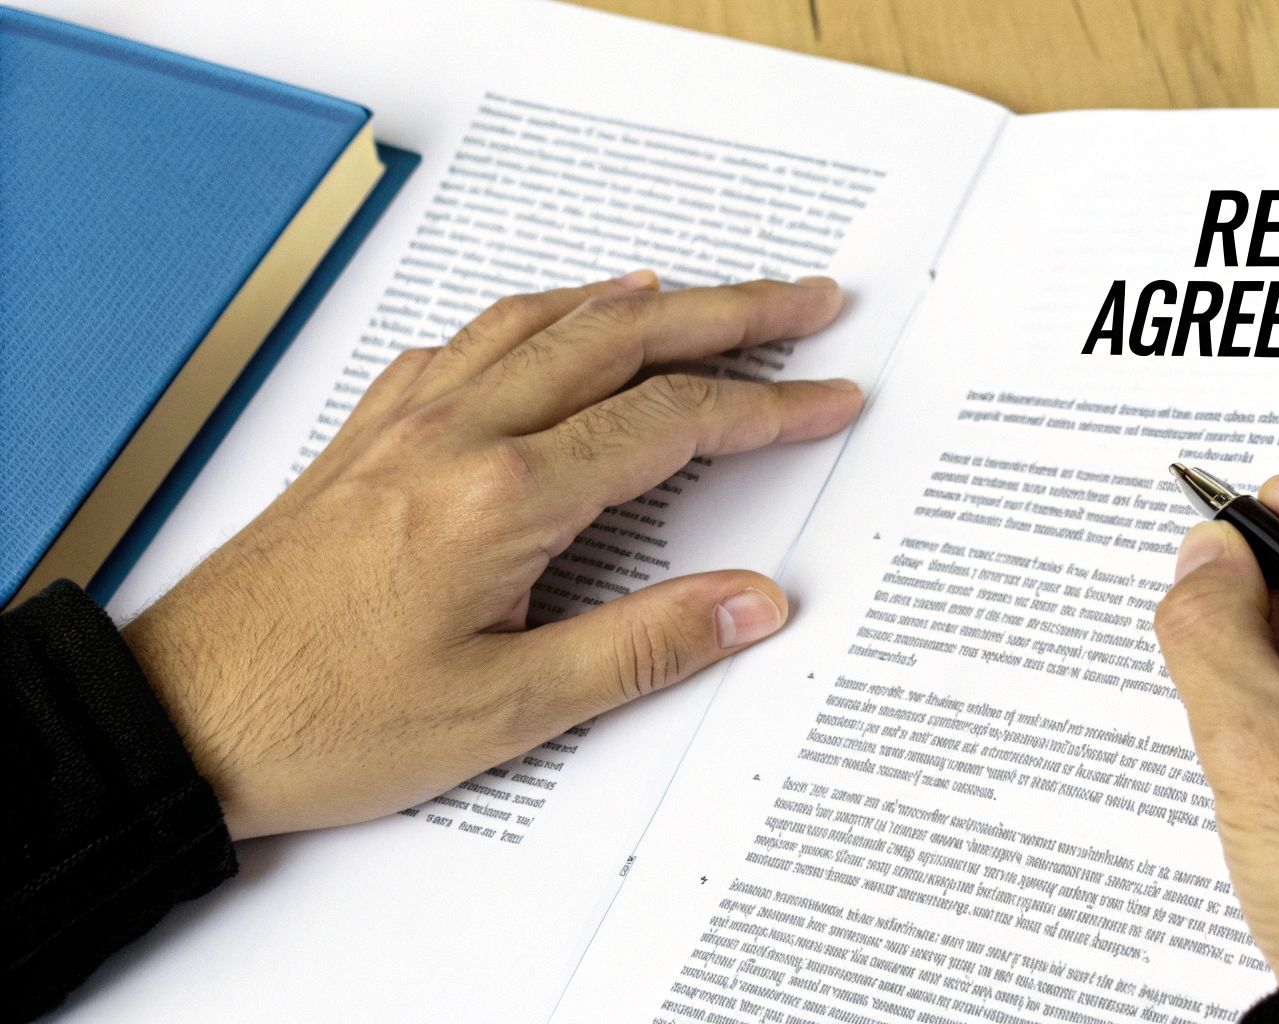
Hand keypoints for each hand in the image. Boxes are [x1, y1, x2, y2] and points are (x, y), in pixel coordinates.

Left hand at [122, 273, 862, 839]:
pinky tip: (557, 322)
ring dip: (641, 300)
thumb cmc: (327, 720)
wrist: (180, 714)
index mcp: (504, 497)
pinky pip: (474, 337)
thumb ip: (642, 646)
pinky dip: (543, 313)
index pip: (671, 424)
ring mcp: (408, 422)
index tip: (831, 397)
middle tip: (808, 299)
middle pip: (622, 337)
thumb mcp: (506, 710)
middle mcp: (458, 433)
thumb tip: (753, 603)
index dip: (767, 406)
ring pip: (547, 321)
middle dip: (730, 312)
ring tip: (706, 296)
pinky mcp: (370, 435)